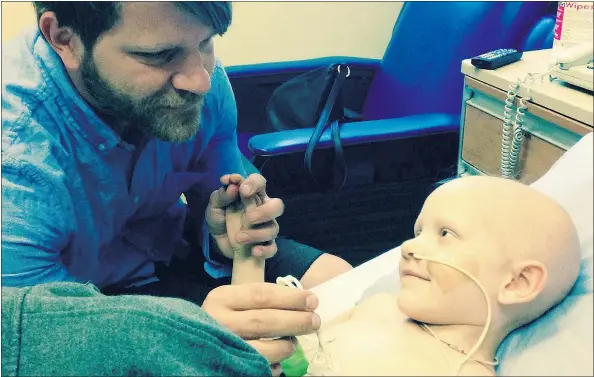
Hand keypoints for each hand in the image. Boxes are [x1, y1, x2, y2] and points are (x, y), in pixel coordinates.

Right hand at [202, 283, 320, 364]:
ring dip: (286, 345)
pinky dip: (274, 365)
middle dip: (295, 320)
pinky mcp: (227, 366)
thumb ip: (260, 298)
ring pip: (263, 349)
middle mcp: (219, 321)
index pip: (262, 294)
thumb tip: (302, 301)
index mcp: (221, 298)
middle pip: (265, 320)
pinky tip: (279, 361)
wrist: (191, 343)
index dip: (290, 297)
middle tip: (315, 321)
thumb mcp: (234, 300)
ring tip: (294, 342)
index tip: (312, 300)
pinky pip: (258, 368)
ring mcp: (222, 346)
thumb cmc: (222, 316)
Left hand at [206, 173, 283, 258]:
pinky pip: (272, 248)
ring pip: (274, 228)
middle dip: (265, 211)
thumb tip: (233, 187)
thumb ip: (222, 195)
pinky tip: (253, 251)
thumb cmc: (219, 218)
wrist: (216, 242)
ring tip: (239, 238)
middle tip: (249, 217)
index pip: (260, 182)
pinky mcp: (264, 245)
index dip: (254, 183)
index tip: (241, 189)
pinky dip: (264, 251)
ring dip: (257, 234)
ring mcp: (265, 228)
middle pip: (277, 206)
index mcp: (252, 195)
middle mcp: (263, 210)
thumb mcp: (214, 205)